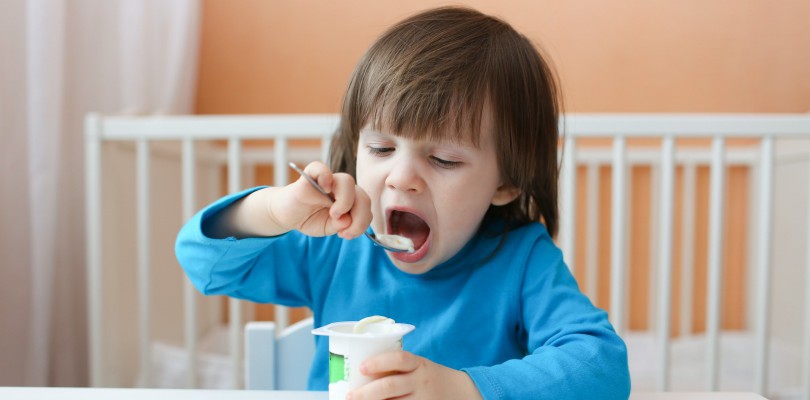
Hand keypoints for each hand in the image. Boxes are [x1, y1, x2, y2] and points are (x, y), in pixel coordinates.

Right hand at [269, 161, 371, 238]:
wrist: (287, 215)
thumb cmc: (310, 218)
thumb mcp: (328, 227)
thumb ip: (341, 225)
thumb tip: (347, 220)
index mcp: (349, 200)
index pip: (365, 206)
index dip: (362, 222)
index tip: (346, 235)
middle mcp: (341, 189)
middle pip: (362, 195)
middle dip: (359, 217)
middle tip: (343, 231)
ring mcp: (326, 181)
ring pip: (347, 181)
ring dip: (345, 201)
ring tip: (334, 214)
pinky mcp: (310, 176)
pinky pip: (320, 168)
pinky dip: (325, 176)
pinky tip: (324, 189)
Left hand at [348, 351, 482, 399]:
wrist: (462, 393)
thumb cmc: (429, 378)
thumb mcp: (419, 367)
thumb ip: (397, 369)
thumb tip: (360, 375)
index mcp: (419, 364)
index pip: (399, 359)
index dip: (378, 362)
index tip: (361, 367)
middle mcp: (421, 382)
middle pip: (390, 386)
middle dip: (367, 393)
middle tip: (350, 396)